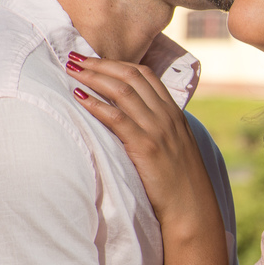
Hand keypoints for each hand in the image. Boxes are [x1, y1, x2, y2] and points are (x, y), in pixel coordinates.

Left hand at [65, 52, 223, 240]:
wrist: (191, 206)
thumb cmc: (180, 181)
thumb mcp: (175, 145)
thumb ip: (159, 127)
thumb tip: (134, 119)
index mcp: (174, 113)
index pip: (145, 75)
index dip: (117, 63)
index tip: (94, 59)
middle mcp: (167, 116)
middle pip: (131, 77)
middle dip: (100, 64)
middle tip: (75, 58)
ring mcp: (158, 130)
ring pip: (123, 91)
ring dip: (94, 77)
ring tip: (72, 71)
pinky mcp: (146, 146)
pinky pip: (118, 118)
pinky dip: (97, 104)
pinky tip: (80, 97)